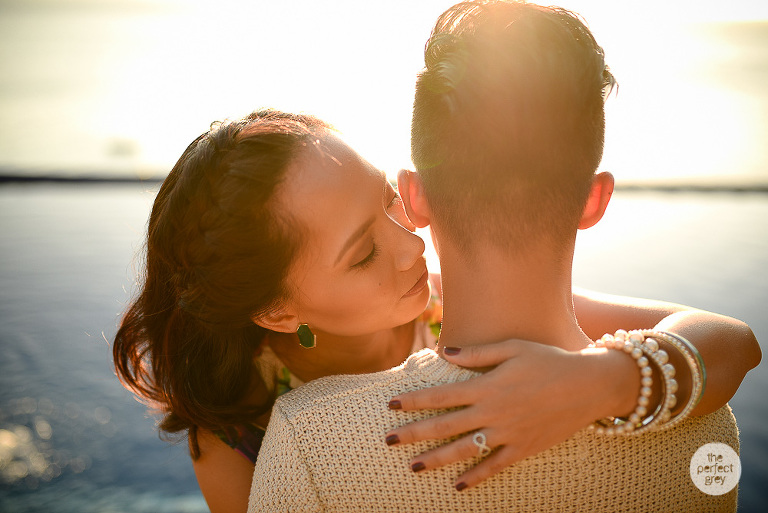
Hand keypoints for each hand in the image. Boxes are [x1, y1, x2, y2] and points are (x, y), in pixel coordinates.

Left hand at [384, 340, 633, 489]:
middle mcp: (493, 412)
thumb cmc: (550, 360)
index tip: (392, 405)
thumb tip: (446, 353)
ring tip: (413, 467)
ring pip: (464, 451)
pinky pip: (495, 466)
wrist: (589, 385)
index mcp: (487, 386)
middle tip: (388, 441)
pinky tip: (457, 485)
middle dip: (413, 433)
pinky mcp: (524, 448)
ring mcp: (508, 434)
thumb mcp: (513, 348)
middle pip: (445, 426)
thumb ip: (478, 352)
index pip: (441, 395)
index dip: (414, 401)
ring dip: (436, 459)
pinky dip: (475, 477)